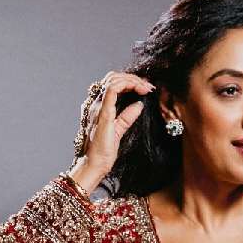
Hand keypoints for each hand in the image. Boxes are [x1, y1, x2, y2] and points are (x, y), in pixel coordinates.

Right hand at [70, 71, 154, 193]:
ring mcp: (98, 107)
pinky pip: (112, 91)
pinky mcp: (103, 114)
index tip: (145, 88)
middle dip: (132, 78)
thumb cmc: (103, 152)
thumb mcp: (119, 131)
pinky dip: (126, 85)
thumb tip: (139, 105)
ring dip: (132, 80)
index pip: (113, 84)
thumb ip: (127, 117)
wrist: (94, 164)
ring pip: (113, 80)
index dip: (130, 81)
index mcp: (100, 107)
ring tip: (145, 87)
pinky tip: (138, 90)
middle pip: (113, 78)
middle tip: (148, 86)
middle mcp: (96, 103)